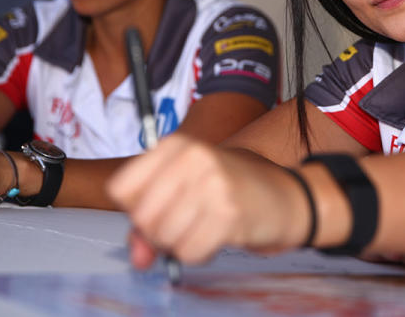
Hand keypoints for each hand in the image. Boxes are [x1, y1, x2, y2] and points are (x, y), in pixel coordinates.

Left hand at [108, 134, 310, 266]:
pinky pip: (189, 252)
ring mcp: (212, 183)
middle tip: (184, 223)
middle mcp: (192, 158)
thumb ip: (150, 223)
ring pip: (163, 237)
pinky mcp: (229, 212)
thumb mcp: (184, 192)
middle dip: (157, 232)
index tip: (160, 207)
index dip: (135, 209)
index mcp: (175, 145)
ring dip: (180, 244)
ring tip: (203, 226)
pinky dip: (198, 253)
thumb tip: (138, 258)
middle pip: (141, 216)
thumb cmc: (229, 191)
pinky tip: (216, 236)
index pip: (120, 189)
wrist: (284, 195)